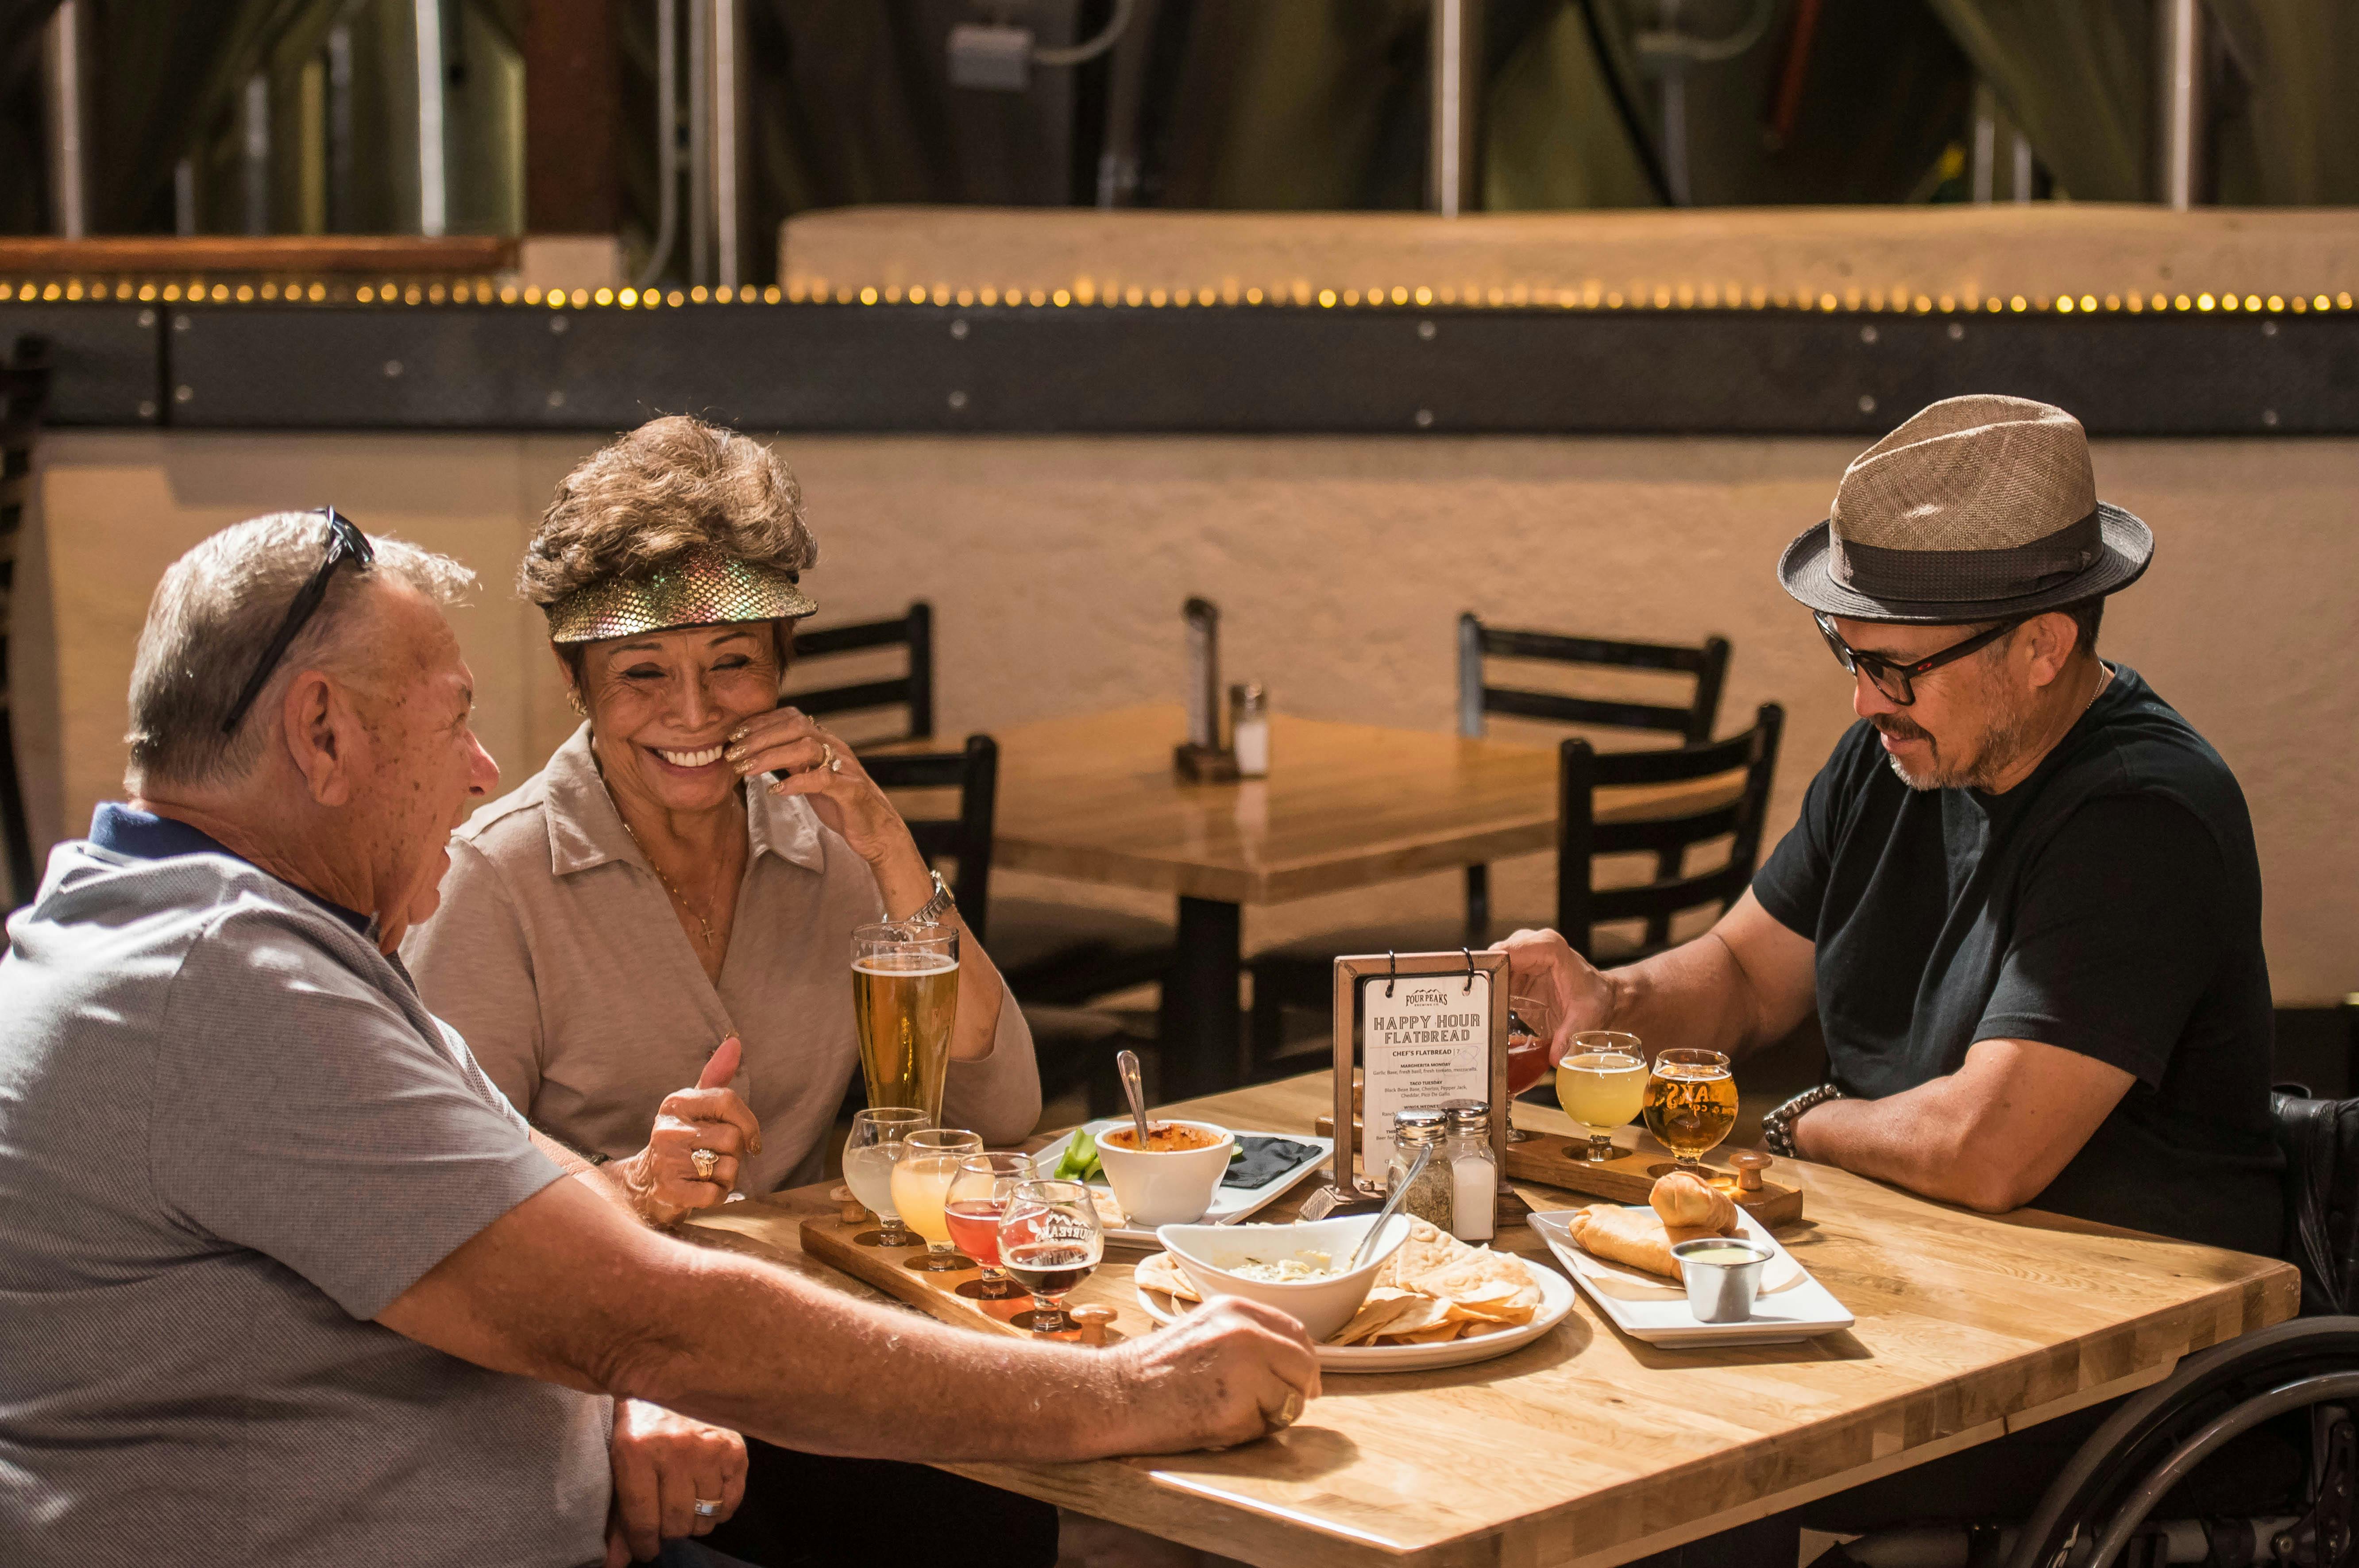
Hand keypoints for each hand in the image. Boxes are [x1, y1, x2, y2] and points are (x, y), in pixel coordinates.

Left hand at [602, 1398, 747, 1564]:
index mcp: (636, 1451)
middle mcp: (676, 1450)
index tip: (645, 1549)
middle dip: (669, 1530)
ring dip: (694, 1521)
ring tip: (685, 1505)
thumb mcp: (619, 1466)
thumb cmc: (639, 1427)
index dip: (644, 1545)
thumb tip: (615, 1564)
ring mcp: (709, 1448)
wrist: (669, 1379)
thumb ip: (618, 1516)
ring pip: (705, 1517)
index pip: (643, 1521)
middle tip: (664, 1519)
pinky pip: (731, 1502)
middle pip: (677, 1523)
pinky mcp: (735, 1448)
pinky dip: (719, 1509)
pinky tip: (706, 1495)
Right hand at [616, 1036, 763, 1224]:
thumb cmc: (682, 1141)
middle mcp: (667, 1128)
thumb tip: (734, 1041)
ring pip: (728, 1168)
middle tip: (715, 1158)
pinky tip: (700, 1190)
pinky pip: (715, 1194)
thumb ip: (716, 1076)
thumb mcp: (695, 1107)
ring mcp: (665, 1160)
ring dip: (726, 1177)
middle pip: (733, 1139)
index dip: (749, 1123)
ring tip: (706, 1173)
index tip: (751, 1140)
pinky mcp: (668, 1190)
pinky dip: (717, 1196)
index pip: (728, 1101)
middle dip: (734, 1155)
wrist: (645, 1184)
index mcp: (677, 1102)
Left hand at [724, 707, 917, 870]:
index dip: (761, 722)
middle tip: (732, 752)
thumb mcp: (810, 775)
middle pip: (795, 727)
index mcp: (825, 741)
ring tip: (745, 769)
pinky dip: (797, 783)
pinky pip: (823, 780)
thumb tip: (755, 751)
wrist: (876, 829)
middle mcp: (835, 748)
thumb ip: (789, 760)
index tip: (734, 734)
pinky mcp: (851, 791)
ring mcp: (845, 767)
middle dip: (759, 737)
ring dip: (771, 756)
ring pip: (806, 748)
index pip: (791, 717)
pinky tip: (776, 791)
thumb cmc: (839, 803)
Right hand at [1109, 1297, 1321, 1453]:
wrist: (1114, 1394)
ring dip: (1272, 1413)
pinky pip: (1268, 1427)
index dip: (1302, 1360)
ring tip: (1231, 1412)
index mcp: (1237, 1309)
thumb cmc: (1152, 1369)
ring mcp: (1245, 1368)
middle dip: (1298, 1389)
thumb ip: (1245, 1336)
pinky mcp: (1238, 1406)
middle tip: (1279, 1407)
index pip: (1296, 1331)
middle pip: (1304, 1364)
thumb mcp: (1203, 1330)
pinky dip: (1250, 1432)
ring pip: (1291, 1399)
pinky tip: (1218, 1423)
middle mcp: (1246, 1331)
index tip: (1301, 1379)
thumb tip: (1287, 1359)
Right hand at [1492, 928, 1613, 1063]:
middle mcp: (1533, 945)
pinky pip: (1494, 976)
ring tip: (1480, 1011)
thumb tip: (1555, 1057)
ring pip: (1490, 966)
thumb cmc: (1595, 1000)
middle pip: (1494, 957)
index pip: (1509, 951)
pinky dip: (1489, 992)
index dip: (1491, 968)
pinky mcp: (1516, 969)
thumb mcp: (1584, 1019)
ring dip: (1484, 988)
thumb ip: (1568, 1036)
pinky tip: (1488, 1010)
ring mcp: (1523, 956)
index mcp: (1549, 948)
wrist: (1602, 998)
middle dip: (1482, 981)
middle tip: (1477, 1007)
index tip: (1480, 990)